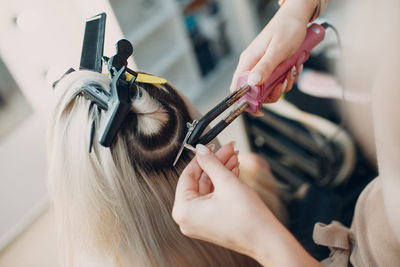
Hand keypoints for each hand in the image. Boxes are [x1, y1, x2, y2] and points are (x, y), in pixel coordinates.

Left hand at [172, 143, 278, 261]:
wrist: (267, 239)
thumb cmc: (247, 218)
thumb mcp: (226, 182)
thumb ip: (210, 162)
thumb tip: (201, 150)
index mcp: (184, 211)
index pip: (187, 176)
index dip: (201, 158)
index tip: (211, 146)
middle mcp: (188, 219)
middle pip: (199, 181)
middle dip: (216, 163)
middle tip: (227, 149)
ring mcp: (200, 222)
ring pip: (208, 188)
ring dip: (221, 171)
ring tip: (234, 157)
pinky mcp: (212, 222)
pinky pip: (213, 198)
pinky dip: (223, 184)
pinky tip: (234, 170)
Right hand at [230, 0, 314, 102]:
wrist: (298, 17)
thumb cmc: (287, 28)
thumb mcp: (278, 49)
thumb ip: (265, 67)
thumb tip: (252, 83)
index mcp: (248, 61)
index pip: (237, 87)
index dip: (246, 101)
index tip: (260, 107)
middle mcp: (253, 65)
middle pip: (255, 92)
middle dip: (272, 92)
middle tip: (284, 82)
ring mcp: (262, 67)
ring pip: (268, 88)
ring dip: (282, 85)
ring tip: (292, 70)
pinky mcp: (271, 67)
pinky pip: (277, 81)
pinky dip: (287, 78)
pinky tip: (293, 67)